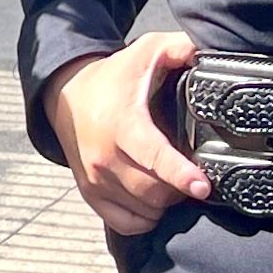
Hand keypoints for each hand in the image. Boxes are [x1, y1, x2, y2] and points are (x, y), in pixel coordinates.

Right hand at [45, 31, 209, 234]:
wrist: (65, 95)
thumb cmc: (113, 77)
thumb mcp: (146, 51)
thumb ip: (180, 49)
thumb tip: (208, 53)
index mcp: (122, 125)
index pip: (155, 157)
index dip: (182, 175)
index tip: (203, 186)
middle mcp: (105, 157)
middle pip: (155, 192)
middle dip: (180, 188)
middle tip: (193, 174)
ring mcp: (95, 179)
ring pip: (144, 210)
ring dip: (165, 202)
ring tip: (171, 181)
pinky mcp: (90, 194)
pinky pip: (126, 223)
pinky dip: (145, 217)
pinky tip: (152, 198)